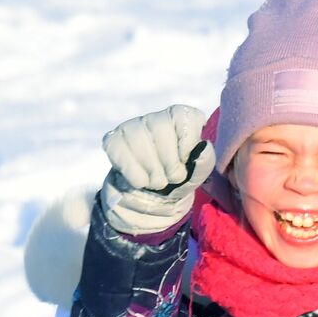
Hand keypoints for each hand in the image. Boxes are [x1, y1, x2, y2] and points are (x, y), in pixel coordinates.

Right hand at [100, 105, 214, 235]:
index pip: (186, 117)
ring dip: (154, 175)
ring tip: (158, 181)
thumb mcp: (197, 175)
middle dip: (171, 165)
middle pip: (162, 130)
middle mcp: (156, 117)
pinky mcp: (113, 141)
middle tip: (172, 178)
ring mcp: (132, 127)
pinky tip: (141, 180)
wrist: (152, 200)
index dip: (188, 143)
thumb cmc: (179, 180)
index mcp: (182, 119)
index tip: (186, 160)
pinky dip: (137, 178)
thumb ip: (205, 161)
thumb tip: (203, 147)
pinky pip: (124, 158)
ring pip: (143, 146)